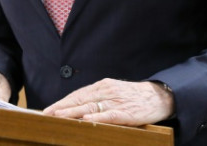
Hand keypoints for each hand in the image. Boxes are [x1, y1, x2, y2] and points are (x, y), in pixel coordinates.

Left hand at [43, 79, 174, 125]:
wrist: (159, 96)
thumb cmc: (133, 96)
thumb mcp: (113, 92)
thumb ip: (96, 98)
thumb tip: (76, 108)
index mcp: (103, 86)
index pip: (78, 94)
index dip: (62, 102)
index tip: (47, 110)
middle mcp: (108, 91)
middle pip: (81, 100)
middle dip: (62, 108)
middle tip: (47, 115)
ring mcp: (117, 101)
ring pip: (92, 107)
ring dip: (74, 113)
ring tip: (59, 117)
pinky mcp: (128, 112)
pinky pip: (111, 115)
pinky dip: (98, 118)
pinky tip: (87, 121)